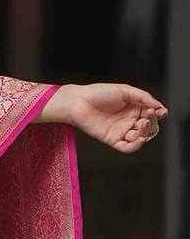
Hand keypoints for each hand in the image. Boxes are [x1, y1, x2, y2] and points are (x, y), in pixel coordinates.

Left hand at [50, 82, 167, 152]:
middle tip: (147, 116)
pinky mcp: (112, 139)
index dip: (158, 114)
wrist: (79, 102)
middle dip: (151, 123)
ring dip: (145, 132)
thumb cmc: (98, 93)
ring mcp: (121, 130)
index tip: (160, 111)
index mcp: (133, 107)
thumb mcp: (125, 90)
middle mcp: (128, 120)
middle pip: (148, 127)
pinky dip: (135, 146)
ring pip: (140, 137)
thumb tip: (158, 105)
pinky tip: (139, 139)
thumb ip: (143, 97)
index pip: (151, 114)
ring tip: (141, 124)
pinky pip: (127, 147)